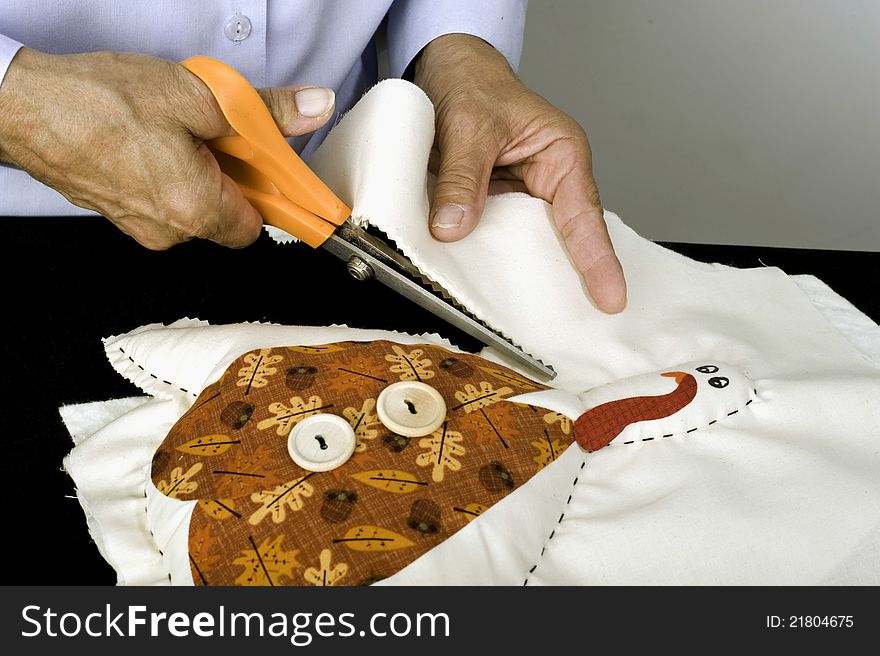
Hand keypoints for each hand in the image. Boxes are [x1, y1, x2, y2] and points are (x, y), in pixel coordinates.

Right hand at [0, 48, 334, 248]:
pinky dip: (169, 174)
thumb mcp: (199, 95)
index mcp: (195, 209)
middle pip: (227, 215)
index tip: (269, 169)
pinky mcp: (119, 213)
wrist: (22, 106)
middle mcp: (169, 231)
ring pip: (193, 206)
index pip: (258, 226)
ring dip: (199, 172)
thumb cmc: (99, 103)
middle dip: (232, 175)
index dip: (267, 193)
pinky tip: (151, 141)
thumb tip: (313, 109)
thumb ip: (264, 111)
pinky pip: (162, 201)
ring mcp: (140, 226)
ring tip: (176, 132)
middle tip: (218, 134)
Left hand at [414, 35, 626, 312]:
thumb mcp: (468, 127)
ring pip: (527, 245)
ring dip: (522, 273)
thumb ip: (463, 178)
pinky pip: (496, 239)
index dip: (597, 259)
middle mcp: (548, 180)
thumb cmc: (472, 83)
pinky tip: (483, 285)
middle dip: (569, 279)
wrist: (442, 70)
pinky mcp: (494, 206)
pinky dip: (489, 259)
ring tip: (530, 319)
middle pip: (563, 240)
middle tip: (576, 324)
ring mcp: (521, 197)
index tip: (610, 297)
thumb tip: (454, 227)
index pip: (583, 216)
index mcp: (561, 155)